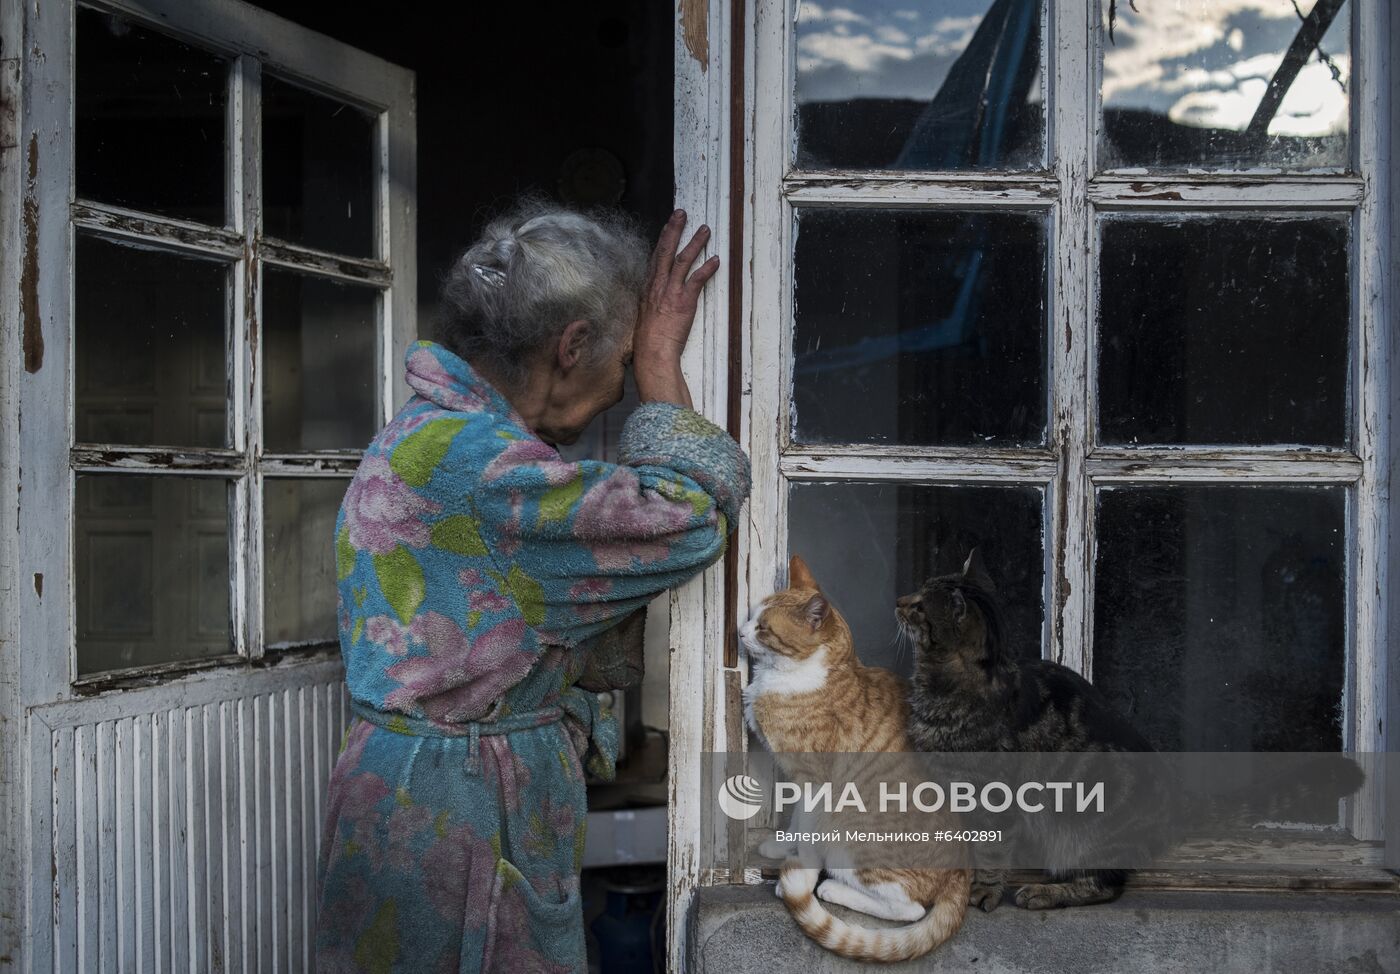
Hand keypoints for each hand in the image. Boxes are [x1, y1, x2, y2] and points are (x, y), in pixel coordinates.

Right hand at [634, 209, 720, 406]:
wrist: (652, 354)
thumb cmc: (648, 342)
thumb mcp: (645, 318)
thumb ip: (652, 304)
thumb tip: (656, 301)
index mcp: (648, 289)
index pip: (655, 258)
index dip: (662, 239)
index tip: (668, 225)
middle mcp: (657, 287)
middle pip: (665, 251)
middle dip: (674, 230)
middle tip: (681, 213)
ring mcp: (670, 293)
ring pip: (682, 260)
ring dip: (694, 243)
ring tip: (704, 230)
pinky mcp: (683, 302)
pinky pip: (696, 280)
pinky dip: (707, 269)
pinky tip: (715, 260)